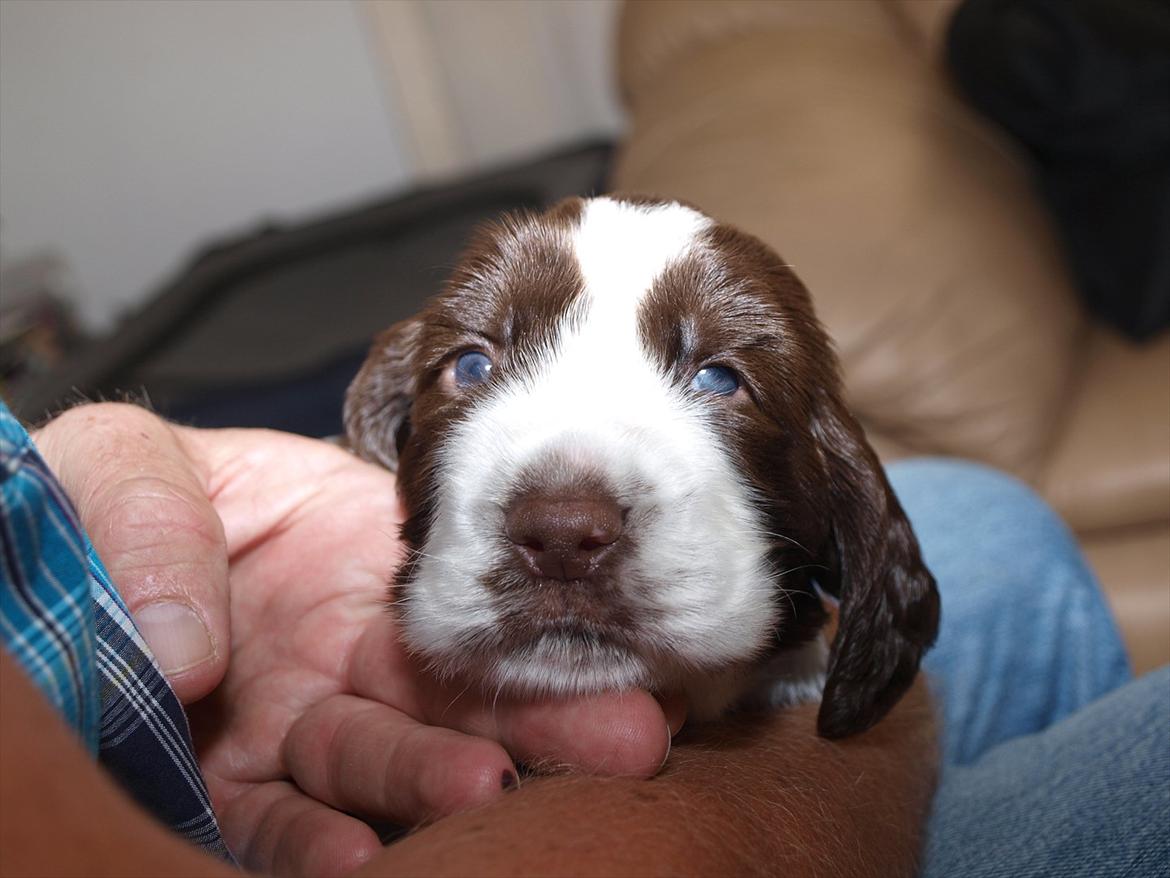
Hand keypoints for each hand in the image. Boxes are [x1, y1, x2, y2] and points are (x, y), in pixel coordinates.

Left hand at [34, 404, 679, 875]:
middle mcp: (335, 657)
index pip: (456, 601)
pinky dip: (322, 847)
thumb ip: (153, 513)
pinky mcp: (225, 791)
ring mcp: (286, 731)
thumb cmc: (95, 500)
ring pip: (379, 768)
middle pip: (450, 690)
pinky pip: (277, 829)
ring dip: (438, 783)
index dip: (527, 624)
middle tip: (626, 736)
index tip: (596, 646)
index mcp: (346, 566)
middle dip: (538, 715)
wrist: (40, 560)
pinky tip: (364, 858)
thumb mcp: (123, 461)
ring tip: (490, 791)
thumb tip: (196, 649)